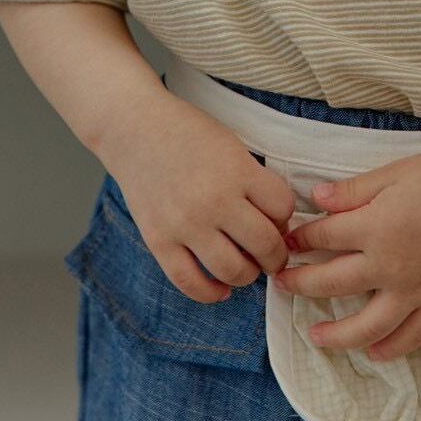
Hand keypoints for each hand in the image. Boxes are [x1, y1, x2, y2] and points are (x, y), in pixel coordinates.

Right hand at [100, 92, 296, 303]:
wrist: (135, 127)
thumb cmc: (188, 132)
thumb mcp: (232, 145)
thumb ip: (254, 181)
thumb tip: (276, 224)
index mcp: (238, 171)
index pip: (283, 208)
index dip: (285, 216)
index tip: (276, 218)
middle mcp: (215, 201)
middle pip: (265, 245)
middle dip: (276, 255)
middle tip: (272, 254)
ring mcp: (185, 224)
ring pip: (234, 270)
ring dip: (248, 275)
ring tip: (246, 267)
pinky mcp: (159, 241)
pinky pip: (190, 283)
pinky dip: (211, 293)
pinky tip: (221, 288)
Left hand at [273, 146, 420, 362]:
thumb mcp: (394, 173)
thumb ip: (353, 191)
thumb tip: (316, 198)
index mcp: (375, 228)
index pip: (325, 237)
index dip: (302, 238)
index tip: (288, 241)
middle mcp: (389, 266)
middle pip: (333, 282)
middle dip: (302, 284)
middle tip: (282, 284)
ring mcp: (415, 290)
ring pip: (367, 325)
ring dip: (336, 334)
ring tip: (315, 336)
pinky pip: (411, 336)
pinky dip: (391, 348)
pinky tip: (374, 352)